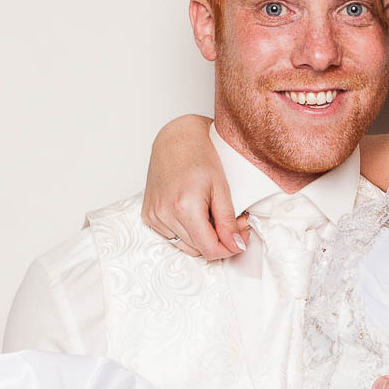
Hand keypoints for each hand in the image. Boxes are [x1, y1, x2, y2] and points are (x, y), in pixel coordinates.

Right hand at [142, 115, 247, 259]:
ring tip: (214, 216)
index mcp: (184, 207)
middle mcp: (165, 214)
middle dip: (219, 240)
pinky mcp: (148, 216)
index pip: (210, 249)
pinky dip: (188, 231)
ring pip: (187, 246)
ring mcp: (154, 216)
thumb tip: (235, 245)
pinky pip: (173, 237)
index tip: (240, 240)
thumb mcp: (222, 188)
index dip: (229, 249)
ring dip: (203, 238)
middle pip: (199, 249)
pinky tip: (195, 214)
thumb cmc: (199, 156)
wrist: (176, 139)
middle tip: (233, 221)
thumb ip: (228, 221)